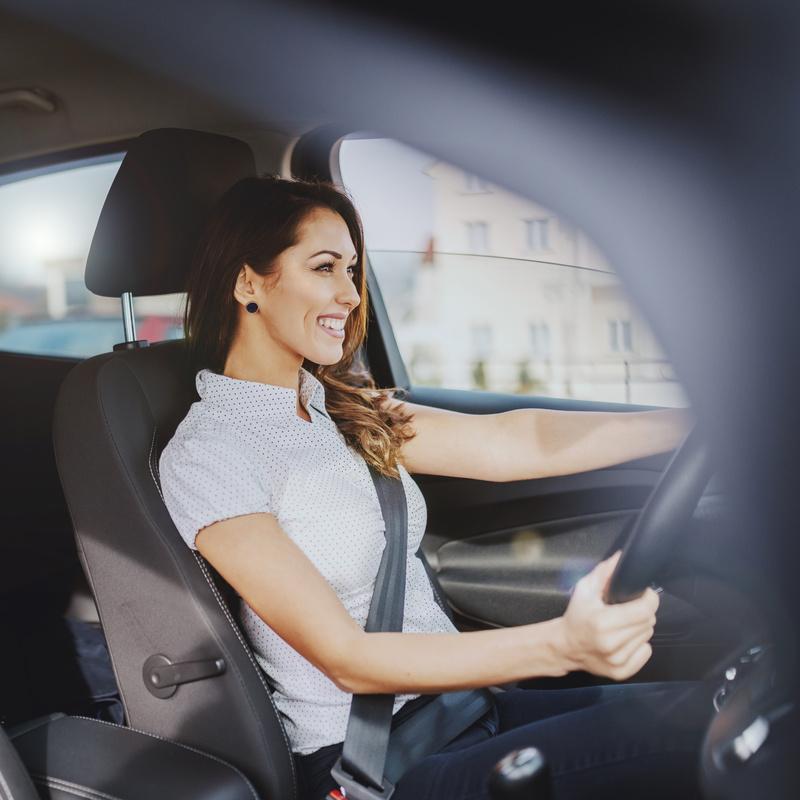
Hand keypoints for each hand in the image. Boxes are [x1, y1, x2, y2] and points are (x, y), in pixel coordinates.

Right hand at [555, 551, 659, 680]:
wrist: (565, 646)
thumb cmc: (576, 616)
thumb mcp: (585, 589)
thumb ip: (604, 572)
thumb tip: (621, 558)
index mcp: (602, 622)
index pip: (644, 610)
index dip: (649, 598)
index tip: (645, 594)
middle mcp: (611, 644)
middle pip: (648, 623)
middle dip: (643, 612)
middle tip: (629, 609)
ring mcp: (617, 660)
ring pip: (648, 637)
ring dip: (640, 628)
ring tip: (624, 625)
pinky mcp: (621, 672)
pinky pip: (646, 653)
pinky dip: (640, 645)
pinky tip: (625, 640)